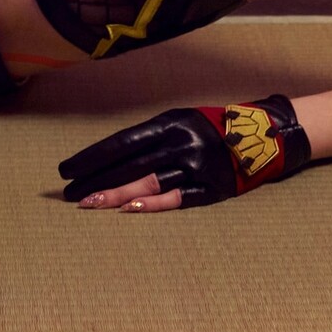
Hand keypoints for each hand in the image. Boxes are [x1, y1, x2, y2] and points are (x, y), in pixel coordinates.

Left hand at [59, 96, 309, 212]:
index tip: (66, 169)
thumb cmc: (212, 127)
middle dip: (97, 180)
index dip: (93, 157)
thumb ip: (151, 139)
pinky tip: (131, 210)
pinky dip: (155, 203)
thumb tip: (109, 158)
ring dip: (117, 195)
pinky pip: (180, 197)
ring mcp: (198, 166)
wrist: (265, 134)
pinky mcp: (214, 188)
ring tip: (89, 205)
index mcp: (171, 123)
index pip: (122, 142)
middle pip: (131, 164)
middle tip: (68, 195)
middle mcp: (182, 142)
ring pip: (150, 181)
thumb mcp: (182, 121)